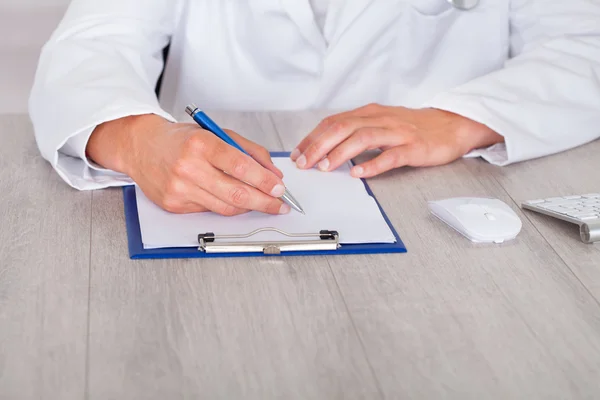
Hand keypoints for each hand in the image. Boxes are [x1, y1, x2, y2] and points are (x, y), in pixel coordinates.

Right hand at [87, 114, 289, 214]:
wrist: (141, 147)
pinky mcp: (174, 205)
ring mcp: (179, 189)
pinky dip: (225, 206)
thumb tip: (273, 175)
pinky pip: (210, 211)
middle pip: (236, 193)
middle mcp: (188, 167)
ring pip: (225, 207)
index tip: (279, 188)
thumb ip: (249, 151)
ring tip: (262, 203)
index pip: (240, 166)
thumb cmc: (181, 139)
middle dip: (264, 202)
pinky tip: (231, 199)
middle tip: (279, 205)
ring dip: (249, 207)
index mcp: (201, 143)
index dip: (264, 181)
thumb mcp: (217, 133)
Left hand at [291, 104, 503, 177]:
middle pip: (343, 128)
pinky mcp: (414, 147)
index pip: (333, 122)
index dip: (312, 137)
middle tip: (304, 163)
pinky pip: (391, 156)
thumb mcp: (380, 123)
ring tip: (325, 167)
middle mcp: (381, 118)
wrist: (451, 125)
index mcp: (369, 113)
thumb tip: (325, 147)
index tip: (297, 153)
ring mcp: (398, 132)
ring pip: (363, 138)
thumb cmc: (412, 127)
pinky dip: (372, 164)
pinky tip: (358, 173)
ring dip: (340, 153)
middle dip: (319, 146)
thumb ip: (356, 131)